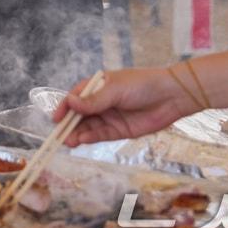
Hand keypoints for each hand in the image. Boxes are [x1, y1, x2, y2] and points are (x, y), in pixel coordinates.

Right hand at [54, 67, 199, 146]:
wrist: (171, 97)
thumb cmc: (141, 85)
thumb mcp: (114, 90)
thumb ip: (93, 101)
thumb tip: (70, 103)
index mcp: (98, 86)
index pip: (76, 97)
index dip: (65, 107)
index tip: (56, 118)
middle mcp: (101, 102)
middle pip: (80, 114)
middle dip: (69, 124)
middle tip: (59, 136)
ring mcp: (110, 117)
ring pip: (89, 126)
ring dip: (78, 133)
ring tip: (69, 141)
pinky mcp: (119, 130)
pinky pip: (101, 134)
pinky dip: (91, 137)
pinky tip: (83, 140)